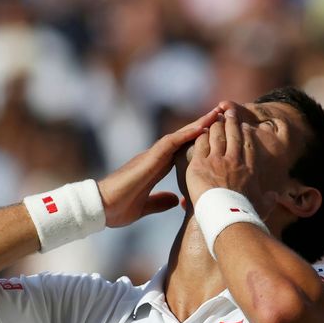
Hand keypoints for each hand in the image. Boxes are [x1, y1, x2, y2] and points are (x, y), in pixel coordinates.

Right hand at [98, 108, 219, 227]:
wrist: (101, 208)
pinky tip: (202, 127)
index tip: (215, 137)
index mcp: (155, 169)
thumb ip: (159, 201)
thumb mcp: (145, 206)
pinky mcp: (148, 159)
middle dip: (202, 128)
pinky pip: (170, 142)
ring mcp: (151, 156)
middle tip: (222, 116)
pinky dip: (186, 134)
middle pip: (183, 139)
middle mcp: (154, 159)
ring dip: (198, 124)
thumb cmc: (117, 208)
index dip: (198, 144)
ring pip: (179, 136)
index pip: (181, 152)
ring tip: (217, 114)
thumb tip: (174, 199)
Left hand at [185, 109, 275, 218]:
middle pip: (234, 136)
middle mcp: (234, 161)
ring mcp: (217, 161)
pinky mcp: (200, 164)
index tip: (245, 127)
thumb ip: (269, 199)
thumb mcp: (263, 206)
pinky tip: (199, 129)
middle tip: (230, 112)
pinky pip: (200, 144)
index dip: (247, 134)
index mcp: (249, 170)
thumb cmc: (245, 215)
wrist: (228, 217)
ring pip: (216, 136)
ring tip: (214, 117)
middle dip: (232, 121)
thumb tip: (274, 196)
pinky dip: (200, 135)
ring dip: (216, 125)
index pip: (249, 146)